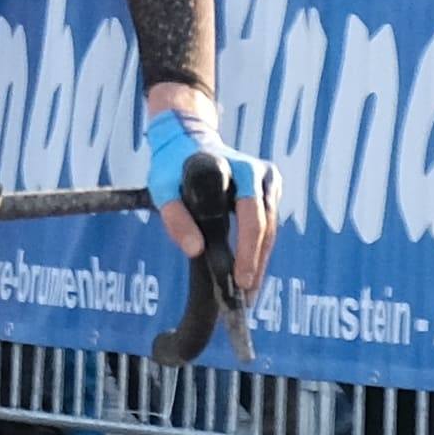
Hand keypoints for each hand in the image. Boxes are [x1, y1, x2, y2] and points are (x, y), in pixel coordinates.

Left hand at [144, 87, 274, 292]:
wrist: (188, 137)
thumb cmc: (172, 165)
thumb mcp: (162, 187)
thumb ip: (175, 217)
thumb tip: (195, 250)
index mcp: (238, 169)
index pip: (251, 216)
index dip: (248, 250)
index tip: (239, 279)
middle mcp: (260, 173)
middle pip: (266, 228)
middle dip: (256, 264)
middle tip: (246, 297)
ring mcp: (269, 181)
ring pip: (271, 230)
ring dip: (260, 262)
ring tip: (248, 293)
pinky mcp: (270, 189)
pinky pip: (268, 226)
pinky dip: (259, 250)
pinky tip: (249, 273)